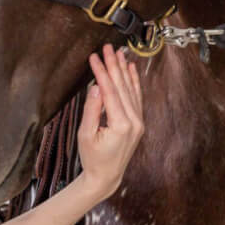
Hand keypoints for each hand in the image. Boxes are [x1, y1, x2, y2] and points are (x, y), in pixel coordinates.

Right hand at [75, 44, 144, 203]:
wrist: (106, 176)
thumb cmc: (93, 158)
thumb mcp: (86, 135)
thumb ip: (92, 110)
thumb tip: (96, 87)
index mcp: (120, 125)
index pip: (110, 91)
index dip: (101, 72)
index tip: (94, 57)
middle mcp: (134, 122)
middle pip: (122, 87)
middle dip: (114, 66)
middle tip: (108, 48)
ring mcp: (138, 122)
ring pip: (131, 90)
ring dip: (125, 70)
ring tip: (120, 53)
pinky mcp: (138, 123)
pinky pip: (136, 98)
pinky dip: (134, 82)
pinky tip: (131, 70)